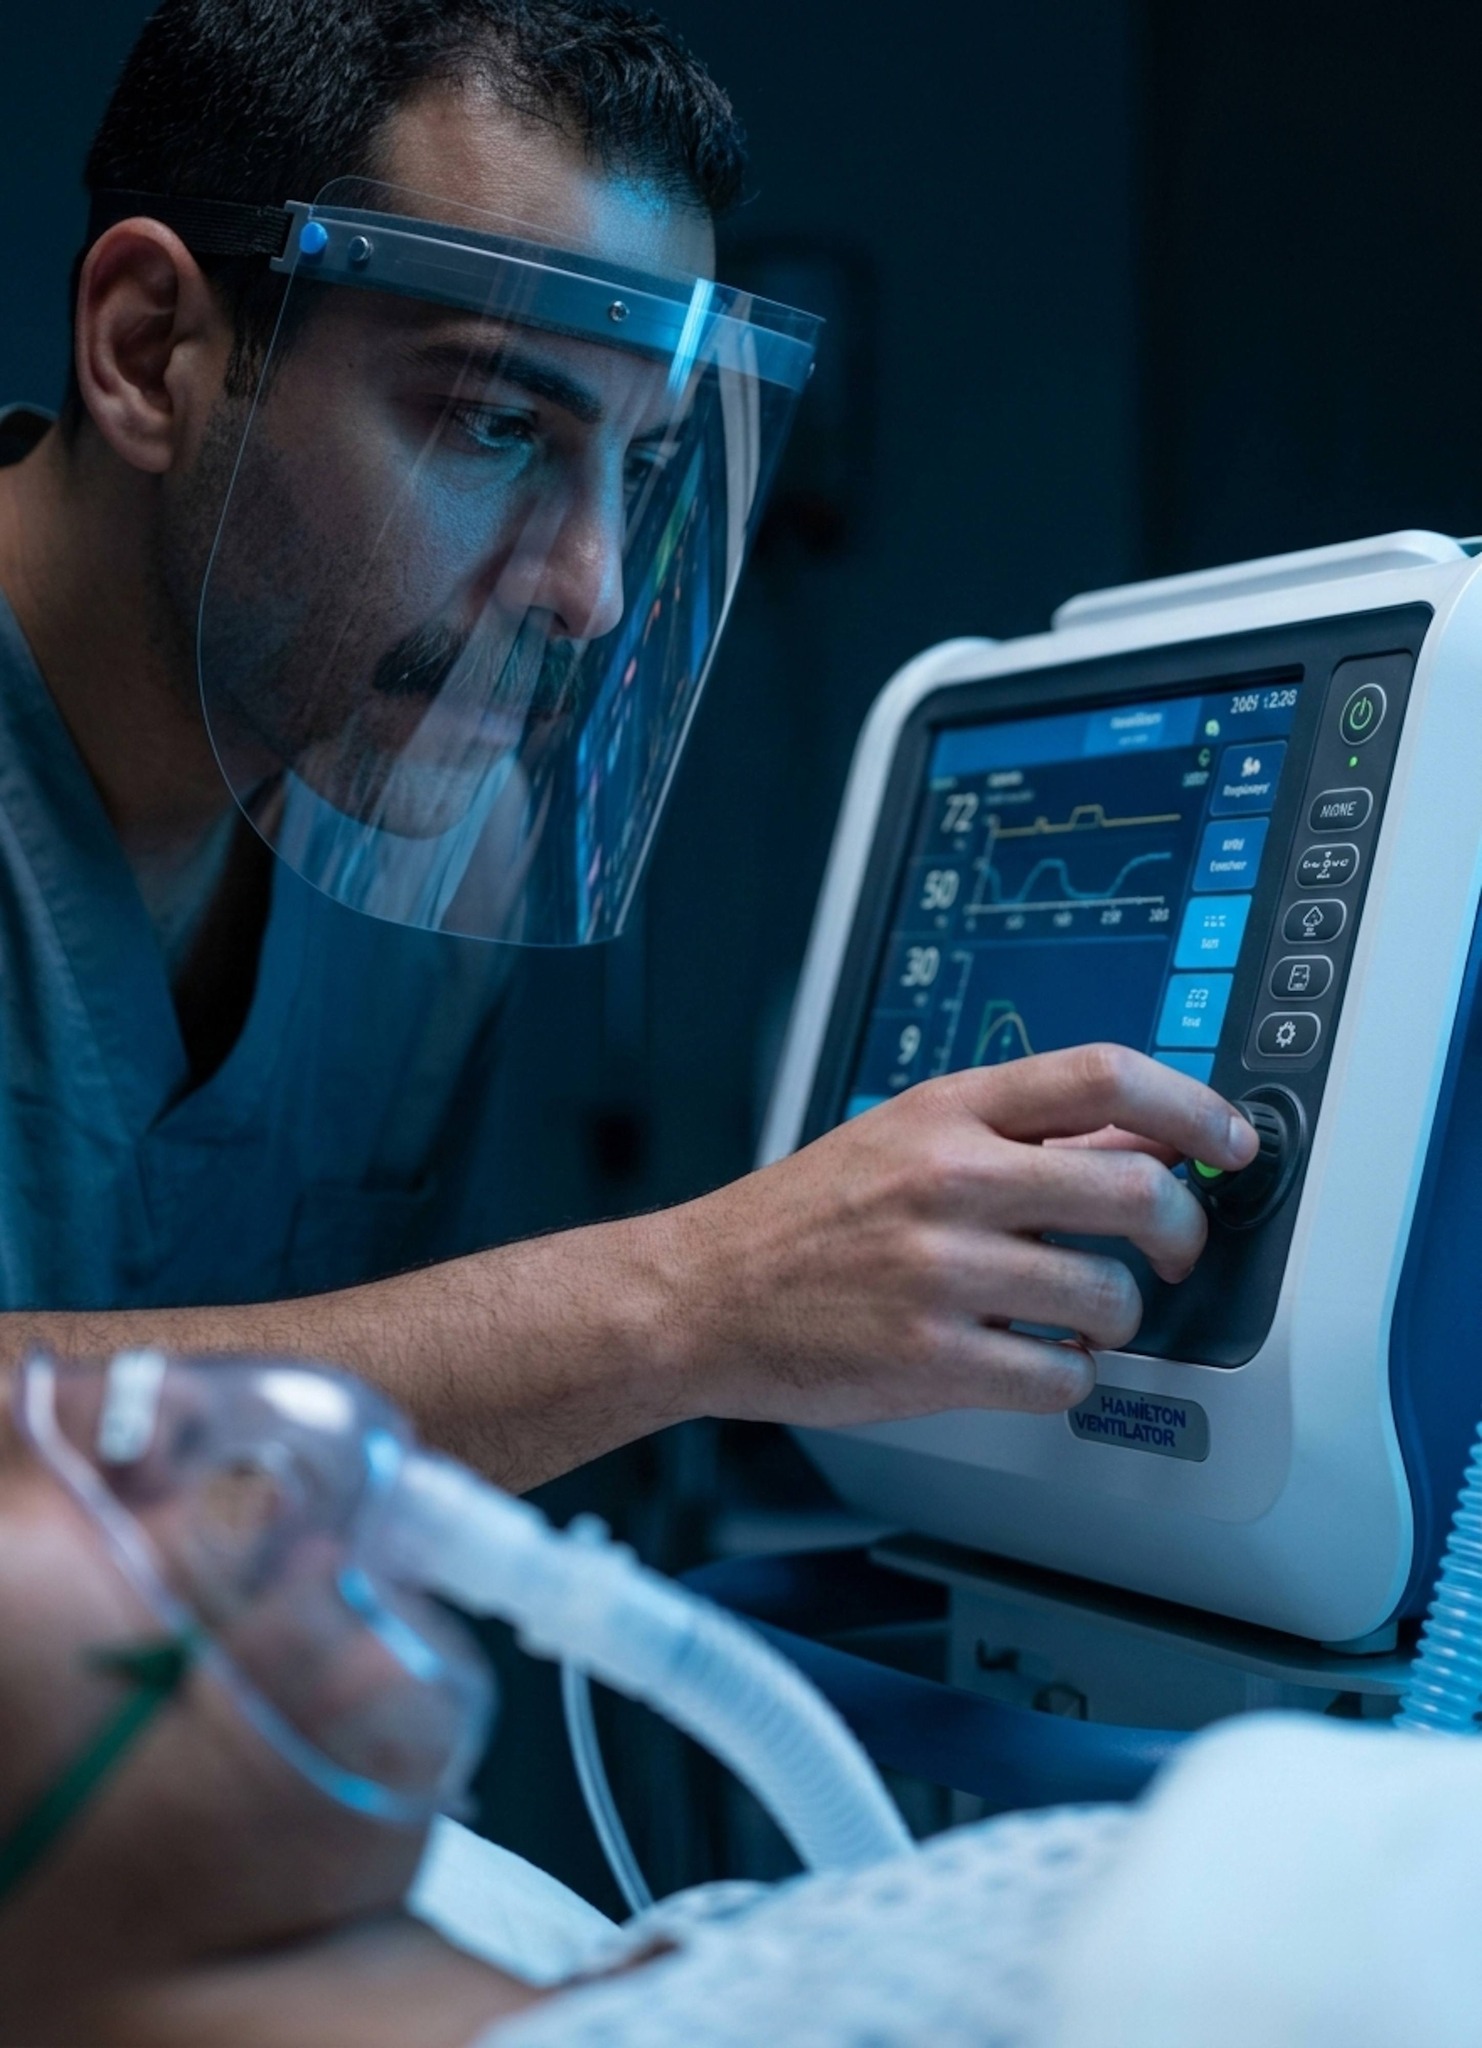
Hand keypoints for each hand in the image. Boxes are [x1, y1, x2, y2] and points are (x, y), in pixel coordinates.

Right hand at [667, 1044, 1258, 1425]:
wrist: (699, 1296)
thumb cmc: (802, 1220)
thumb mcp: (902, 1137)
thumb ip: (1012, 1134)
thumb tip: (1137, 1144)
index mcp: (948, 1110)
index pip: (1105, 1077)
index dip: (1194, 1108)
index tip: (1231, 1143)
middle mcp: (950, 1179)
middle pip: (1138, 1191)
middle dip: (1185, 1233)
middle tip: (1178, 1254)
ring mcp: (942, 1271)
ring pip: (1111, 1297)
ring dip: (1117, 1320)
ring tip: (1078, 1320)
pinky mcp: (932, 1359)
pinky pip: (1062, 1378)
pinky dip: (1066, 1380)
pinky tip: (1031, 1362)